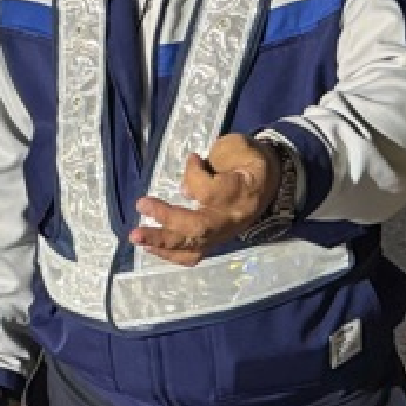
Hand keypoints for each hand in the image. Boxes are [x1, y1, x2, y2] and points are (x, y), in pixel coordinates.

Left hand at [129, 133, 279, 265]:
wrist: (269, 182)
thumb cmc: (247, 161)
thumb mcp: (238, 149)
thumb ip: (216, 161)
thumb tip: (186, 190)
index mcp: (240, 192)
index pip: (209, 190)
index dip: (195, 175)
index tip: (194, 158)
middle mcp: (231, 218)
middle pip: (198, 227)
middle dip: (167, 220)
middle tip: (141, 205)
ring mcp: (223, 234)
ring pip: (193, 246)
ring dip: (163, 243)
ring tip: (137, 236)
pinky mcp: (215, 241)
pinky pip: (193, 255)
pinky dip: (170, 254)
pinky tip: (150, 247)